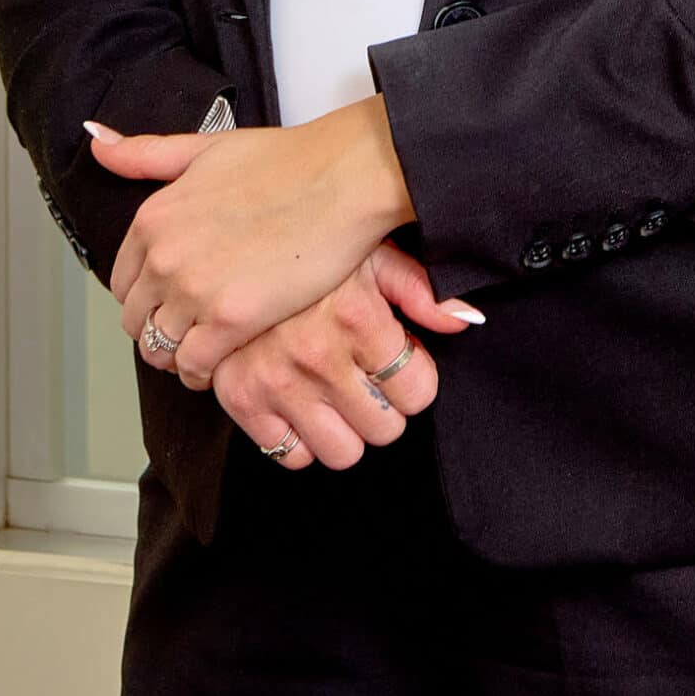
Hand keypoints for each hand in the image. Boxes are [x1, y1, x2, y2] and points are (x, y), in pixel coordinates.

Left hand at [89, 98, 415, 386]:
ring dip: (178, 355)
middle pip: (136, 320)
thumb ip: (146, 153)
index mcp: (153, 217)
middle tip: (191, 328)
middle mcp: (163, 255)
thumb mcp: (205, 148)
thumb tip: (96, 139)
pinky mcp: (229, 319)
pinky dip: (202, 371)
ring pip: (159, 349)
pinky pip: (194, 366)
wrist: (343, 178)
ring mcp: (193, 289)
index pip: (122, 282)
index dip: (146, 295)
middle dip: (159, 328)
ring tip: (206, 348)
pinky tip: (222, 360)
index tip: (172, 299)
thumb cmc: (286, 160)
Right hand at [212, 239, 484, 471]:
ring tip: (337, 392)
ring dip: (346, 428)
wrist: (227, 241)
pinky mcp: (241, 398)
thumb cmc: (309, 244)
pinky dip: (300, 435)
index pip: (419, 392)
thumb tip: (466, 320)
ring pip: (343, 453)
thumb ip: (420, 287)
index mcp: (358, 316)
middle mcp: (319, 355)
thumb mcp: (370, 250)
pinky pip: (291, 455)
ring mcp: (278, 381)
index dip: (415, 379)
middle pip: (385, 429)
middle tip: (367, 377)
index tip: (400, 362)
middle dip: (385, 406)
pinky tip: (301, 399)